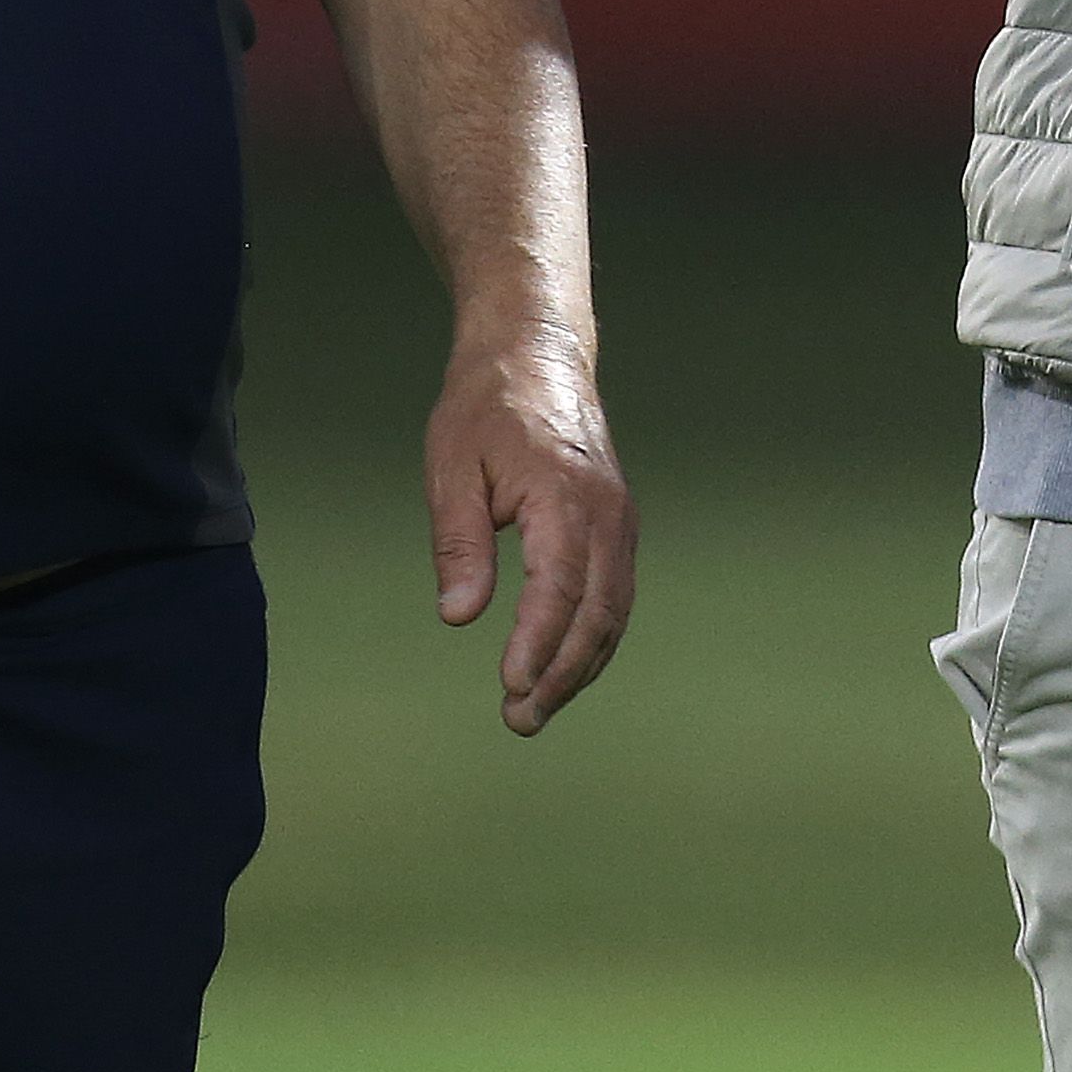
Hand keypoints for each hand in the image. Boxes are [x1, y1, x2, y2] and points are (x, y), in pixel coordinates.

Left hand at [427, 320, 636, 733]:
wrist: (536, 351)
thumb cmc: (486, 405)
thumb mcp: (452, 467)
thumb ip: (460, 544)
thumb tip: (459, 616)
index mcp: (564, 495)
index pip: (559, 587)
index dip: (537, 643)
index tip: (510, 686)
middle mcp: (606, 512)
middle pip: (596, 613)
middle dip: (561, 674)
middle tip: (520, 720)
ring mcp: (619, 519)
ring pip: (613, 612)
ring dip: (579, 666)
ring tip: (535, 708)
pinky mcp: (617, 525)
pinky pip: (615, 594)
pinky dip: (593, 638)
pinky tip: (562, 667)